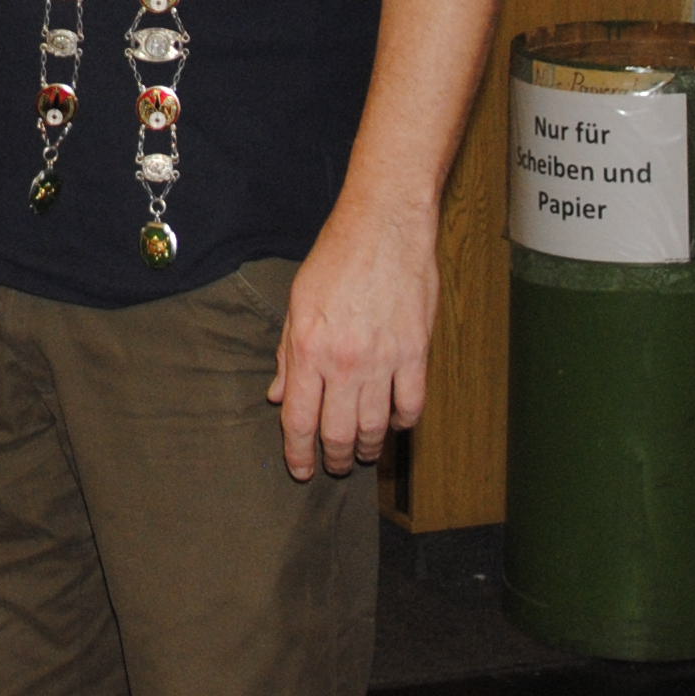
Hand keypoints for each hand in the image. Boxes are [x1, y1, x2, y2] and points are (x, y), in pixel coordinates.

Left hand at [268, 200, 439, 479]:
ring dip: (368, 447)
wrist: (384, 226)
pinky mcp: (416, 352)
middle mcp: (345, 362)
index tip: (301, 470)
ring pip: (376, 427)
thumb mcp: (297, 303)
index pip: (299, 420)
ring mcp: (383, 360)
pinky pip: (411, 405)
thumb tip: (278, 396)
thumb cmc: (337, 258)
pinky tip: (396, 423)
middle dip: (334, 458)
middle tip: (335, 465)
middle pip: (338, 433)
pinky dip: (403, 422)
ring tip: (364, 453)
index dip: (299, 453)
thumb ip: (288, 356)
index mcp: (309, 350)